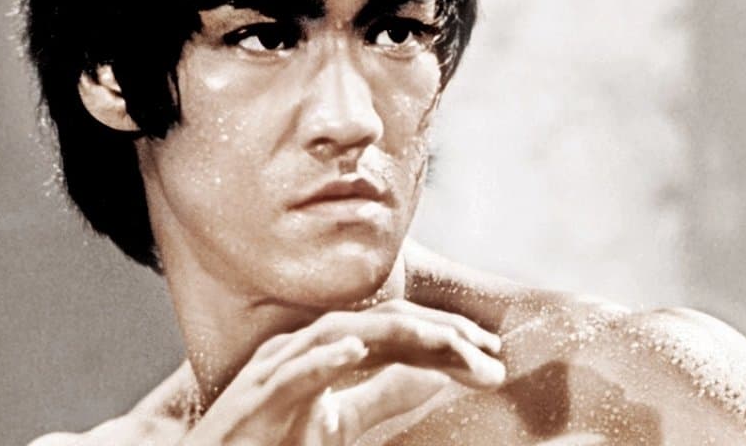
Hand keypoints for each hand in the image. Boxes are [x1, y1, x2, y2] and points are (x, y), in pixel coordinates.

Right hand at [180, 300, 505, 445]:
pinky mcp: (254, 401)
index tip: (492, 356)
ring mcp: (275, 371)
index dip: (445, 337)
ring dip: (403, 337)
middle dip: (439, 332)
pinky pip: (292, 373)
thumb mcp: (337, 422)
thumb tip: (433, 378)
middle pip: (380, 323)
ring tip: (452, 345)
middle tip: (489, 351)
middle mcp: (301, 350)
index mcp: (322, 352)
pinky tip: (356, 349)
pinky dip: (324, 358)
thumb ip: (381, 397)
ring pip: (346, 334)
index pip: (394, 332)